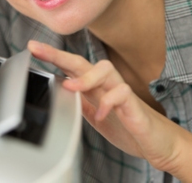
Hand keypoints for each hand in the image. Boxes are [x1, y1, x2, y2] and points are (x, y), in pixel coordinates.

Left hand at [28, 40, 185, 171]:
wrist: (158, 143)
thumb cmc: (128, 126)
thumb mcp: (96, 116)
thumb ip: (80, 103)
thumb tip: (59, 92)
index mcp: (96, 87)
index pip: (72, 67)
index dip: (53, 57)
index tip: (33, 48)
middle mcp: (107, 84)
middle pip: (84, 61)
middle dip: (59, 54)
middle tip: (39, 49)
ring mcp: (122, 92)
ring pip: (105, 69)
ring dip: (85, 76)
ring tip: (70, 87)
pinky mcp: (135, 105)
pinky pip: (122, 93)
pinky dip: (109, 102)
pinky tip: (102, 113)